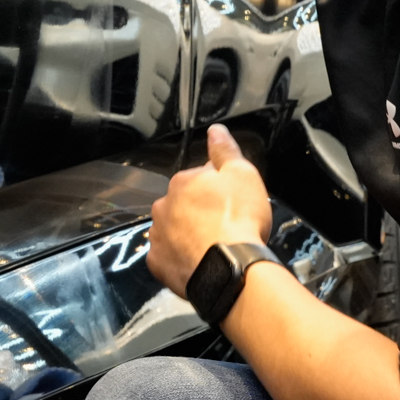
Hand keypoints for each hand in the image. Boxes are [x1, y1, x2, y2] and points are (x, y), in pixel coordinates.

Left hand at [146, 125, 273, 300]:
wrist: (230, 269)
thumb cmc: (239, 219)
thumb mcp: (242, 175)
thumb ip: (225, 151)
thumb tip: (215, 130)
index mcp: (182, 183)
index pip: (199, 180)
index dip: (217, 191)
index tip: (232, 204)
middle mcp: (162, 206)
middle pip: (182, 205)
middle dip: (199, 212)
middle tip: (224, 227)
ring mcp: (157, 236)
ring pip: (172, 230)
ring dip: (187, 235)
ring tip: (213, 248)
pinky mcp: (157, 264)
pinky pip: (167, 257)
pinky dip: (180, 258)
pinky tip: (198, 263)